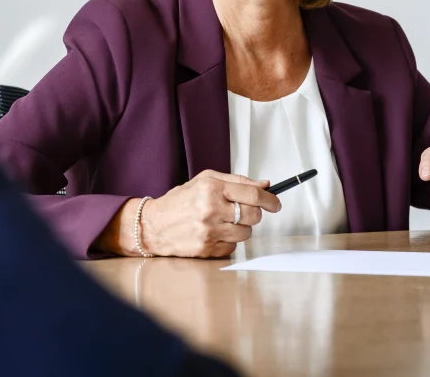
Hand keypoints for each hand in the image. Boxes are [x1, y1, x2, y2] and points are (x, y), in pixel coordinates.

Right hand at [141, 170, 281, 257]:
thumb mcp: (205, 180)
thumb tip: (264, 185)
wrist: (153, 226)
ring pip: (246, 233)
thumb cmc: (180, 201)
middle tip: (246, 211)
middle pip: (253, 215)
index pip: (253, 195)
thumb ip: (236, 181)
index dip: (270, 200)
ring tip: (225, 221)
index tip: (276, 203)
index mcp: (211, 189)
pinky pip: (233, 246)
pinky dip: (229, 240)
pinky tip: (215, 233)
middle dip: (255, 213)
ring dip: (241, 227)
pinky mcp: (207, 249)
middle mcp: (211, 210)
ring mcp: (209, 232)